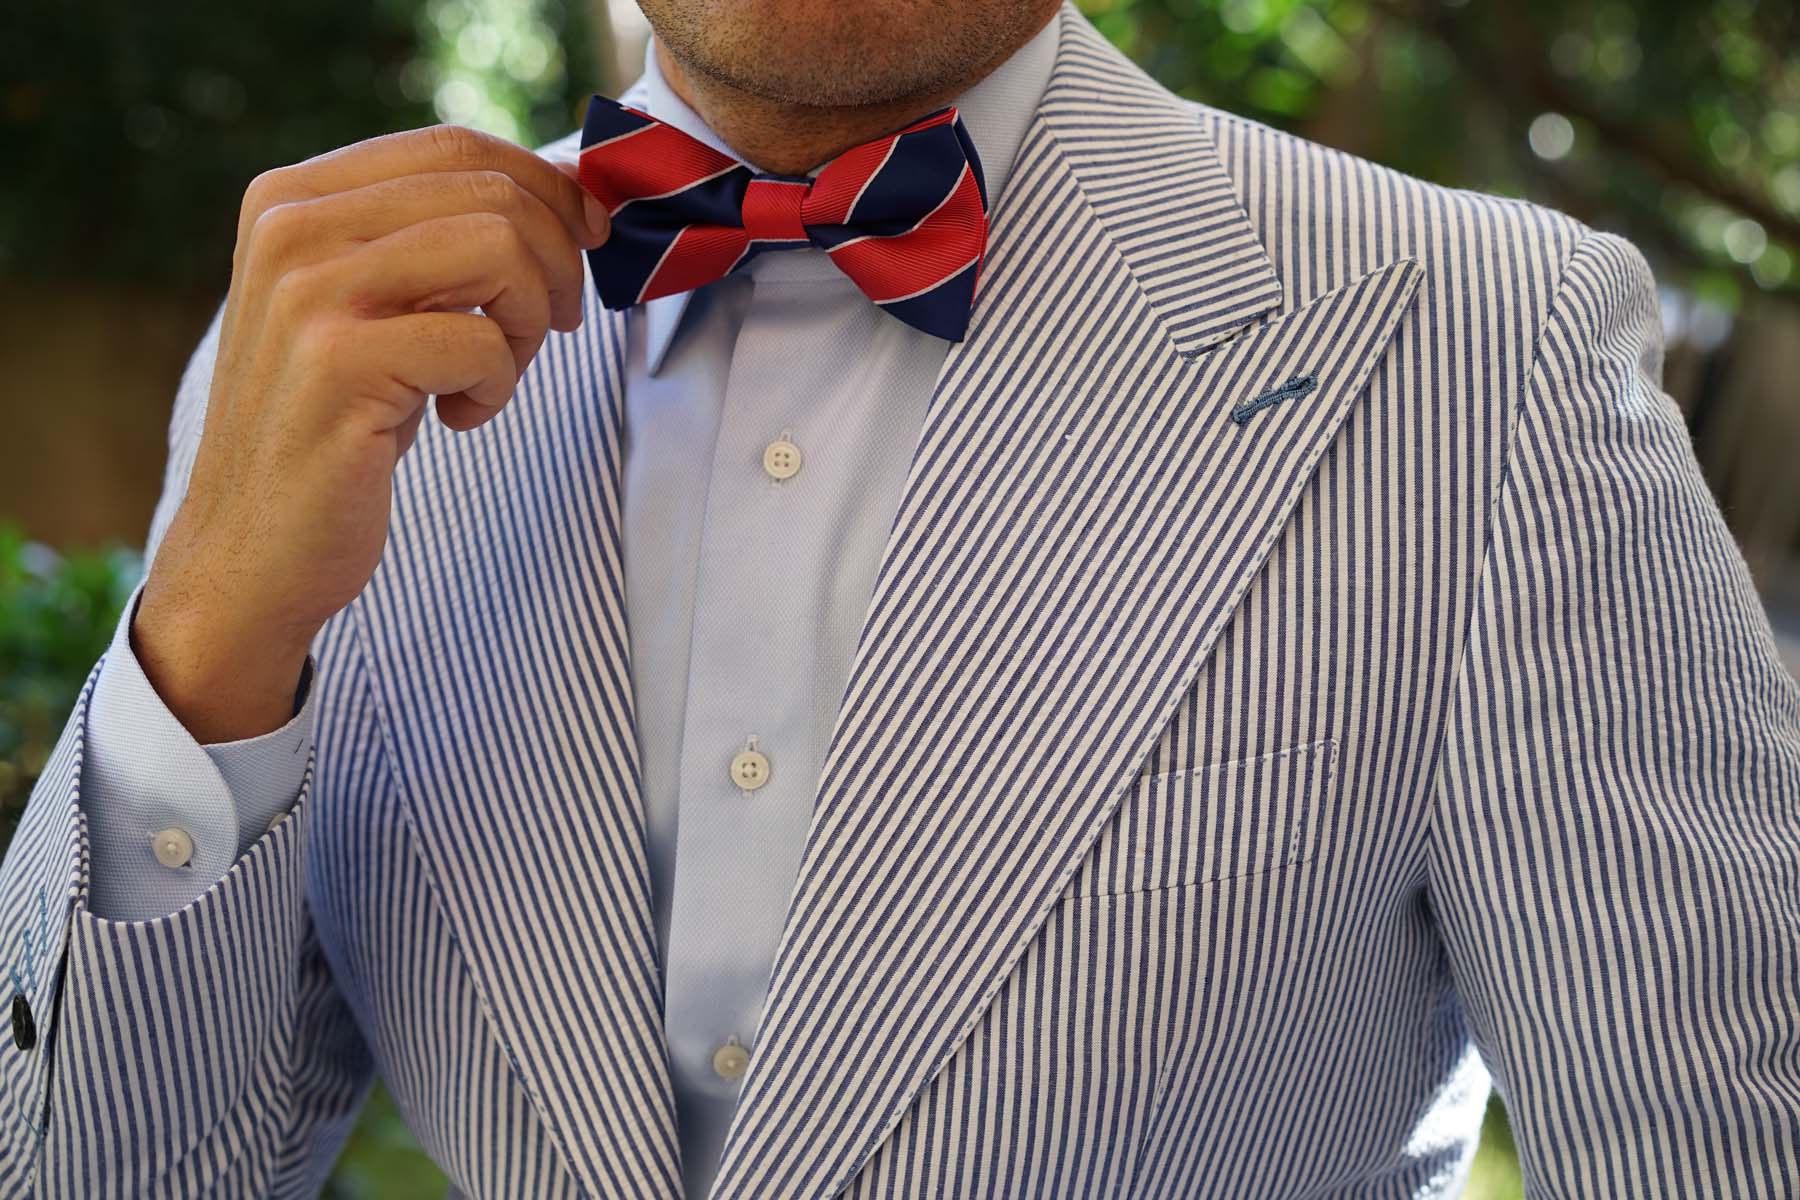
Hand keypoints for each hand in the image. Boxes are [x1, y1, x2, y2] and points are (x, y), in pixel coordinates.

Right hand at [132, 125, 608, 742]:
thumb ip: (435, 239)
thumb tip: (573, 192)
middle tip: (550, 328)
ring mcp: (308, 293)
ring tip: (495, 371)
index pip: (456, 145)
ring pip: (498, 249)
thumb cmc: (337, 427)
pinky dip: (499, 387)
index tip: (586, 242)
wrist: (252, 551)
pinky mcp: (339, 364)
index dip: (546, 188)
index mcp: (293, 197)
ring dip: (529, 319)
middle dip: (555, 263)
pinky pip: (482, 341)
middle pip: (490, 194)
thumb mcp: (373, 307)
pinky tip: (459, 419)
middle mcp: (290, 227)